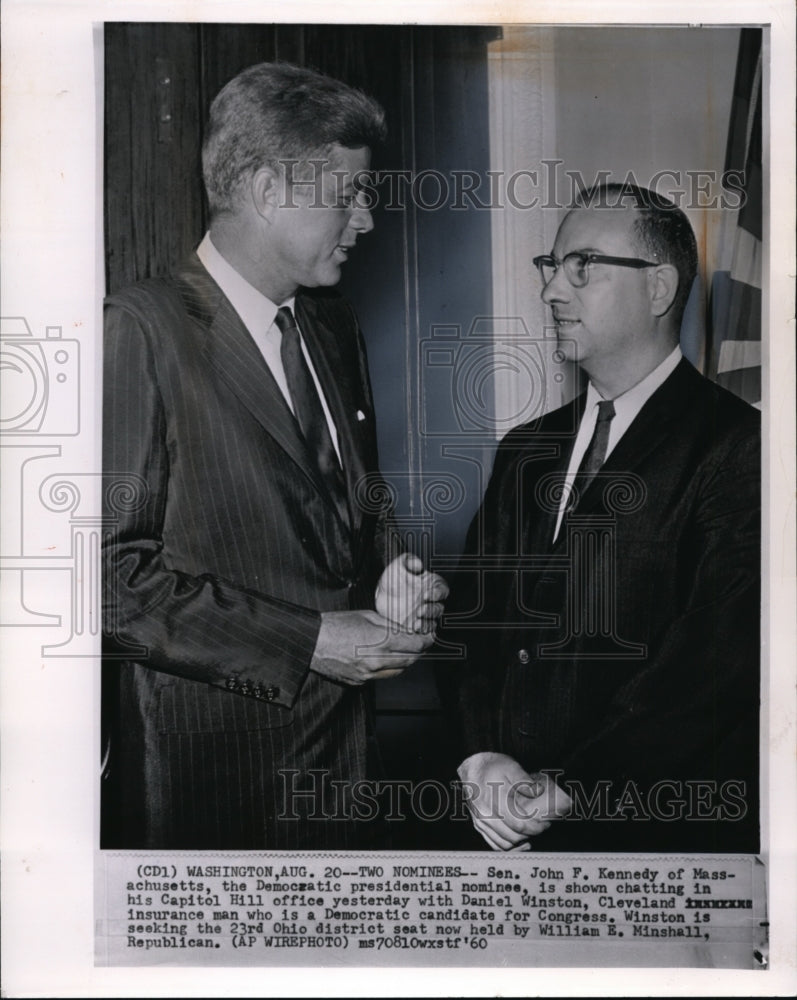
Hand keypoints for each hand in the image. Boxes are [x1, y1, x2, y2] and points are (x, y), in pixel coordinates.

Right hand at [310, 609, 433, 684]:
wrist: (311, 642)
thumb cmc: (335, 625)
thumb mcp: (367, 616)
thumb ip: (389, 625)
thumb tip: (405, 630)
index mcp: (382, 641)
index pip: (415, 645)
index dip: (426, 641)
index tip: (429, 636)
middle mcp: (377, 661)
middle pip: (410, 660)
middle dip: (418, 651)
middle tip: (420, 642)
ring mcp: (368, 674)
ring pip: (397, 671)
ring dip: (404, 661)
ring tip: (403, 650)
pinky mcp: (359, 682)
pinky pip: (380, 677)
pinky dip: (386, 668)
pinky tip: (383, 657)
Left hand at [375, 553, 448, 633]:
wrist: (381, 597)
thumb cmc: (392, 581)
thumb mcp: (398, 566)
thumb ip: (409, 561)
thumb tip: (418, 565)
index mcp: (429, 585)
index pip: (442, 589)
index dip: (438, 593)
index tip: (427, 594)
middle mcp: (428, 600)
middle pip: (439, 606)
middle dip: (431, 609)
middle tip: (420, 609)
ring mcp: (424, 613)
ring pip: (434, 619)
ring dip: (428, 620)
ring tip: (417, 619)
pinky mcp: (418, 624)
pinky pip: (427, 629)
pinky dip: (423, 629)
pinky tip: (414, 626)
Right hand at [457, 752, 571, 850]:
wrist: (472, 767)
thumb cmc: (491, 766)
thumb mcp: (510, 767)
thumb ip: (524, 780)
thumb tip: (538, 792)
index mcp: (495, 800)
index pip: (519, 824)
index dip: (535, 828)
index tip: (545, 823)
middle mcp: (486, 814)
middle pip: (513, 836)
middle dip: (531, 834)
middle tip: (542, 827)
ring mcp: (481, 821)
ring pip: (503, 843)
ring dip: (520, 842)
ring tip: (532, 833)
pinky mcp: (478, 824)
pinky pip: (493, 843)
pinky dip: (507, 847)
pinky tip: (519, 843)